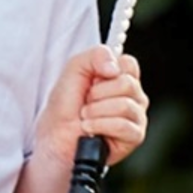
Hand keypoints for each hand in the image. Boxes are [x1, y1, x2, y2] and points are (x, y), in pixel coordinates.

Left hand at [39, 47, 147, 166]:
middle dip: (98, 93)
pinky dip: (100, 125)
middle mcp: (133, 96)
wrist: (55, 136)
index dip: (107, 70)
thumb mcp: (74, 69)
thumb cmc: (65, 105)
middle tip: (87, 101)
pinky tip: (90, 129)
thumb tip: (114, 68)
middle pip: (127, 84)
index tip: (92, 80)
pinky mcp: (134, 136)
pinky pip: (122, 125)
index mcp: (121, 77)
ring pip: (124, 105)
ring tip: (86, 117)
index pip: (129, 63)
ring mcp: (136, 116)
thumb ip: (95, 55)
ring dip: (96, 111)